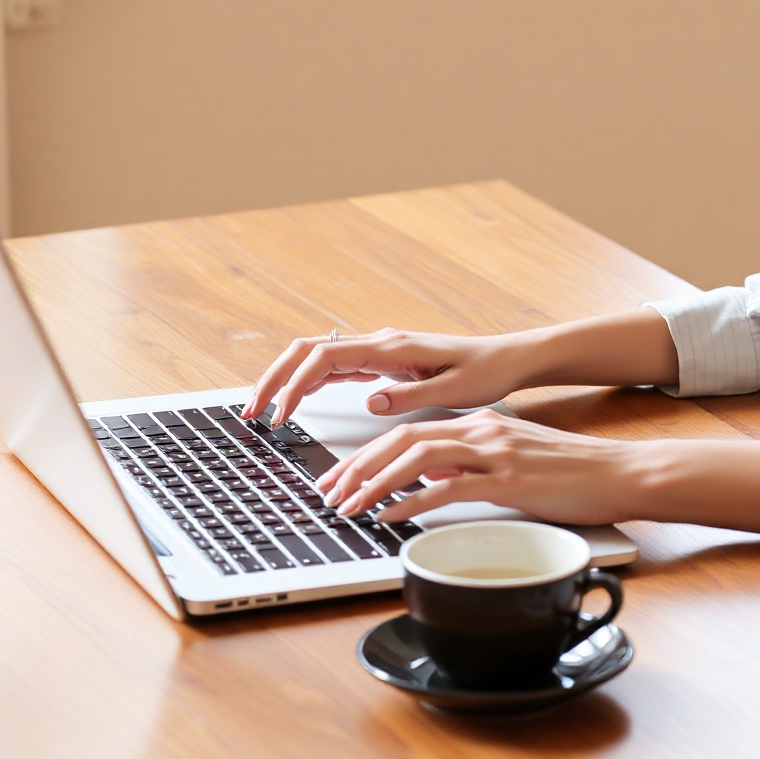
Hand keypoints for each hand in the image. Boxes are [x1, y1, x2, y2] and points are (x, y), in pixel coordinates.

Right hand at [243, 329, 541, 425]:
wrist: (508, 359)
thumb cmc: (486, 372)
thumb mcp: (455, 390)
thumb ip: (412, 395)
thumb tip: (371, 402)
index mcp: (392, 347)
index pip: (326, 358)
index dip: (295, 385)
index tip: (280, 415)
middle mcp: (380, 343)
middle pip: (309, 351)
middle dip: (275, 378)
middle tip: (251, 411)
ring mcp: (380, 350)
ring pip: (318, 357)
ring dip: (287, 379)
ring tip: (264, 410)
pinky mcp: (384, 361)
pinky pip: (336, 366)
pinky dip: (309, 382)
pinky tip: (298, 401)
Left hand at [320, 410, 645, 526]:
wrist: (619, 472)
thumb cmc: (572, 473)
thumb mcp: (514, 459)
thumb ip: (474, 466)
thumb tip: (434, 484)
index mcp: (481, 424)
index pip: (410, 432)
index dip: (368, 454)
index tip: (342, 477)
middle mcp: (482, 431)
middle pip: (403, 439)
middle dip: (358, 466)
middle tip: (329, 492)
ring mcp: (495, 453)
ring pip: (418, 457)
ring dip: (376, 483)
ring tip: (350, 506)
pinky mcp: (509, 480)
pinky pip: (449, 488)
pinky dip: (412, 502)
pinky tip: (391, 516)